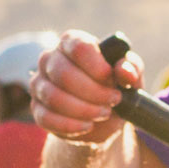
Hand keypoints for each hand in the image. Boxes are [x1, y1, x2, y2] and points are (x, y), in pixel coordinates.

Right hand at [32, 29, 141, 143]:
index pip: (78, 47)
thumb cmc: (115, 86)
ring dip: (83, 109)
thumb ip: (131, 69)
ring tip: (104, 113)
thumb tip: (124, 71)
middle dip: (93, 92)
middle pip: (64, 73)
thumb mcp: (130, 76)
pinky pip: (46, 118)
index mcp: (72, 42)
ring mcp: (39, 84)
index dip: (96, 65)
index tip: (111, 79)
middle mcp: (50, 59)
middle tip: (113, 100)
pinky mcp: (37, 108)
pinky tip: (87, 126)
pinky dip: (70, 125)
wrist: (104, 117)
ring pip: (54, 96)